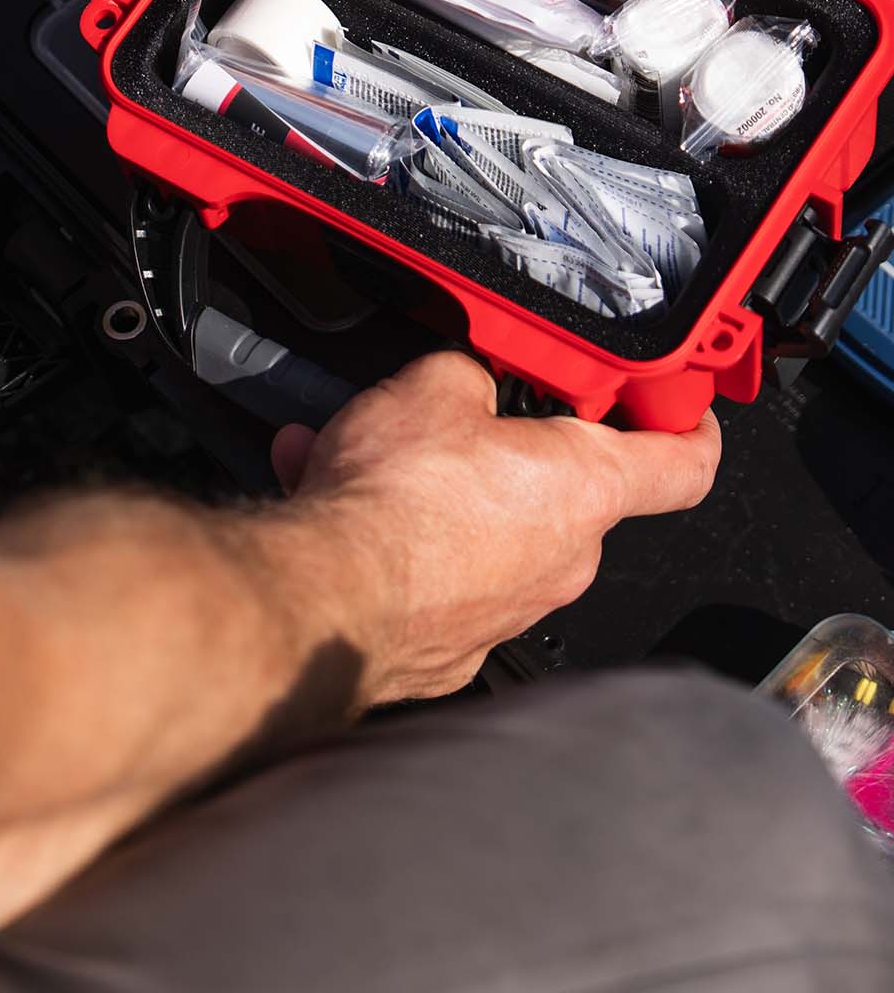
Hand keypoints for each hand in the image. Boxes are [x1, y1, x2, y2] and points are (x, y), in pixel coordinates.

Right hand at [273, 352, 720, 703]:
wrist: (325, 600)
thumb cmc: (396, 506)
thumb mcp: (434, 384)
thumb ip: (471, 371)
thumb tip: (467, 374)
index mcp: (586, 487)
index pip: (685, 464)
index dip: (688, 426)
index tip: (676, 405)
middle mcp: (565, 560)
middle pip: (564, 489)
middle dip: (513, 446)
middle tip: (464, 412)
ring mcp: (511, 610)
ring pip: (487, 526)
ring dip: (437, 488)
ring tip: (364, 451)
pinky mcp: (452, 643)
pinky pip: (437, 570)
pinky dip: (396, 535)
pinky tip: (330, 493)